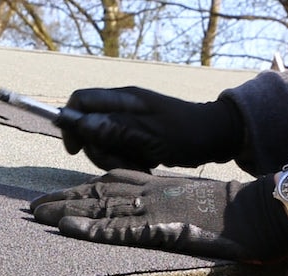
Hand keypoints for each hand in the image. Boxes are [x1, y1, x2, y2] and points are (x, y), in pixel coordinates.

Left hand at [30, 169, 287, 261]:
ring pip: (100, 207)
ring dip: (65, 210)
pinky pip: (120, 228)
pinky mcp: (162, 228)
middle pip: (95, 193)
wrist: (255, 211)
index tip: (53, 198)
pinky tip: (68, 228)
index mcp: (153, 186)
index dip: (76, 191)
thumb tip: (138, 217)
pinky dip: (92, 227)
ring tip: (36, 215)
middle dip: (61, 199)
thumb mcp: (184, 202)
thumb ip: (158, 205)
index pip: (107, 184)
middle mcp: (146, 193)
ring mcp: (152, 210)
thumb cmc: (223, 210)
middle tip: (31, 207)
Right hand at [61, 87, 243, 170]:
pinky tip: (143, 165)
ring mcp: (127, 121)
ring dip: (114, 160)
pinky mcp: (134, 135)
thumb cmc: (187, 133)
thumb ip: (116, 128)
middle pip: (87, 127)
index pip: (80, 101)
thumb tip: (82, 124)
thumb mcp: (150, 134)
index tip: (77, 148)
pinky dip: (125, 161)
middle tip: (121, 163)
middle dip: (98, 150)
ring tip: (139, 166)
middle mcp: (121, 106)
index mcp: (123, 98)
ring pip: (101, 142)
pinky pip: (116, 150)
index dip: (70, 123)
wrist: (216, 137)